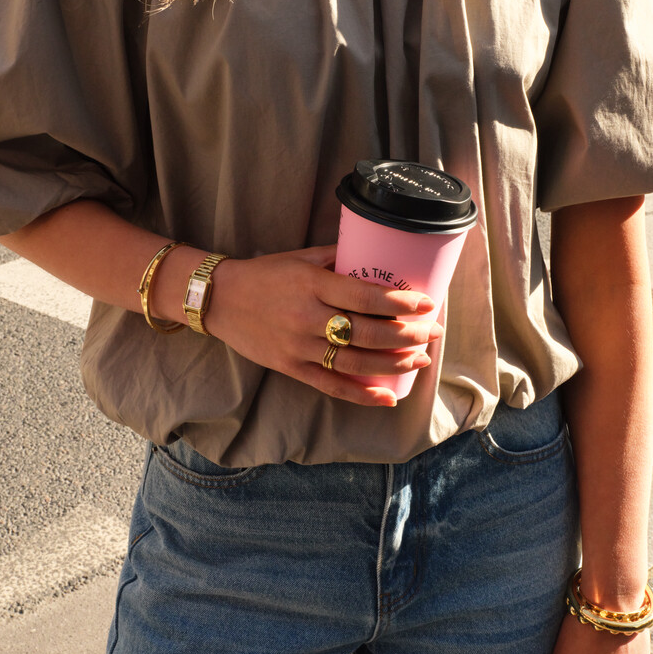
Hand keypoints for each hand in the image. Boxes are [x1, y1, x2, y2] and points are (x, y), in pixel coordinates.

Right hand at [206, 244, 443, 406]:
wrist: (219, 299)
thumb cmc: (265, 274)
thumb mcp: (301, 257)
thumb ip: (338, 257)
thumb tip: (378, 256)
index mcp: (312, 284)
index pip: (365, 296)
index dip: (400, 302)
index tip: (427, 304)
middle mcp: (307, 317)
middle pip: (367, 332)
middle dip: (408, 334)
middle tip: (433, 332)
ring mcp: (298, 346)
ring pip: (356, 361)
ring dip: (394, 364)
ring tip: (420, 359)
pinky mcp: (290, 367)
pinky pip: (332, 385)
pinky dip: (362, 394)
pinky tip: (388, 397)